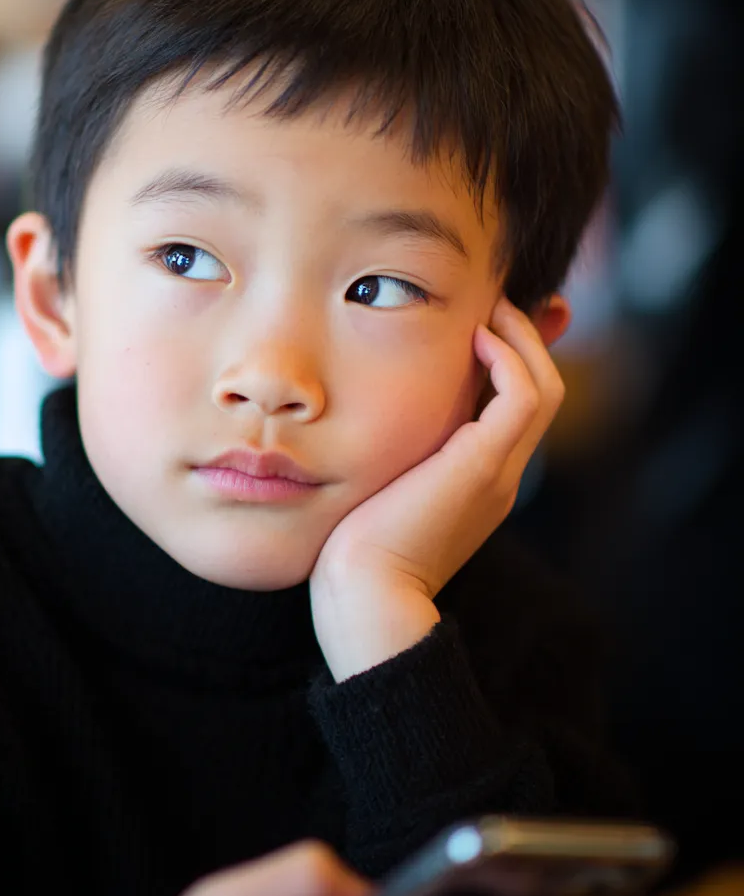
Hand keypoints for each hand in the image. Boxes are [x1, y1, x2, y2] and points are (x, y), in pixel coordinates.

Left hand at [310, 297, 565, 679]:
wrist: (364, 597)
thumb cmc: (353, 551)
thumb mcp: (375, 489)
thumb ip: (386, 457)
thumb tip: (365, 422)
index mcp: (479, 481)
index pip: (515, 407)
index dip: (511, 359)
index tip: (488, 319)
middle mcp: (500, 474)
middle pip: (541, 390)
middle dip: (527, 338)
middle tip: (501, 297)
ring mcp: (499, 471)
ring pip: (543, 387)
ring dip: (520, 338)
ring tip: (490, 306)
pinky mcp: (484, 466)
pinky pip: (523, 397)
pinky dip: (509, 359)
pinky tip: (476, 337)